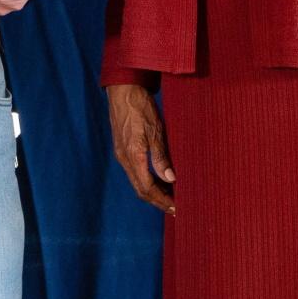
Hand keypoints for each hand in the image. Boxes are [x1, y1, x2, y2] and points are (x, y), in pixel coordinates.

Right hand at [106, 84, 175, 212]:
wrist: (123, 90)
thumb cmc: (140, 107)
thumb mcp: (155, 131)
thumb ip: (161, 157)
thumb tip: (170, 179)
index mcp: (133, 156)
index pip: (147, 188)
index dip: (162, 200)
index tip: (176, 208)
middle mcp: (124, 159)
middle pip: (141, 189)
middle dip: (158, 200)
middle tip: (175, 208)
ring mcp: (122, 154)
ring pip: (137, 182)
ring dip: (153, 192)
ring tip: (170, 195)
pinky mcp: (123, 148)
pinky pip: (134, 172)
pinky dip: (147, 180)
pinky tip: (158, 178)